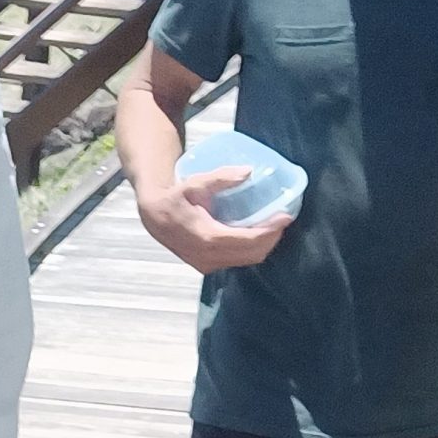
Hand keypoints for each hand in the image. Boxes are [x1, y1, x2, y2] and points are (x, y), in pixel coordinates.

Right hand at [136, 166, 291, 274]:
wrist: (153, 215)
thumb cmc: (173, 198)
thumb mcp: (194, 184)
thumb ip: (221, 178)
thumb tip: (248, 171)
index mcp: (207, 238)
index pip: (249, 240)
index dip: (271, 230)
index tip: (285, 217)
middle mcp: (208, 256)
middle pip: (253, 253)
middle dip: (272, 238)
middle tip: (281, 220)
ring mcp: (206, 264)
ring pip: (246, 260)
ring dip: (263, 245)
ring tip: (272, 227)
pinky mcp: (206, 266)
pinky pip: (236, 261)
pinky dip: (250, 250)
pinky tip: (254, 235)